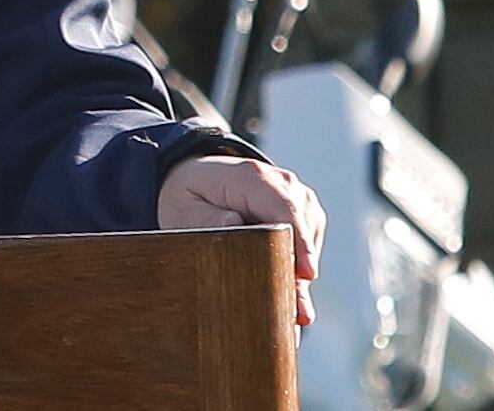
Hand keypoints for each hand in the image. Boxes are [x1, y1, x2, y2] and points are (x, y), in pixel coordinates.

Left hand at [157, 154, 323, 326]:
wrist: (202, 181)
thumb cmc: (193, 198)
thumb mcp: (184, 210)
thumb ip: (206, 220)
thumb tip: (234, 224)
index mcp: (253, 177)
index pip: (285, 209)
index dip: (298, 242)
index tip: (306, 275)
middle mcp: (283, 184)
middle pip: (302, 233)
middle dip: (299, 275)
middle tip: (295, 316)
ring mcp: (299, 200)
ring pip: (309, 247)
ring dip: (296, 279)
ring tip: (280, 311)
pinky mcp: (305, 218)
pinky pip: (308, 252)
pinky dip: (296, 276)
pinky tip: (280, 295)